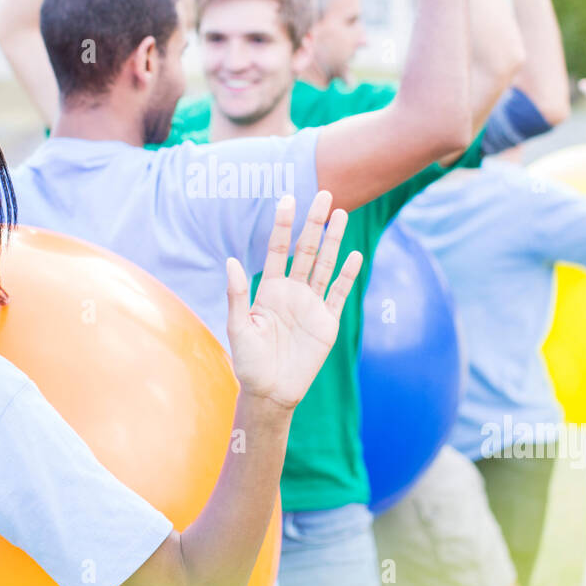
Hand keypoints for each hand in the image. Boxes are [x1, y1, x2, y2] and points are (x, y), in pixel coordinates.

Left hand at [226, 191, 361, 409]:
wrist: (271, 392)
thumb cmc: (249, 362)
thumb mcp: (238, 327)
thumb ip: (237, 294)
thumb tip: (231, 260)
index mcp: (269, 289)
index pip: (278, 249)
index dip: (283, 225)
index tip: (287, 199)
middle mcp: (292, 291)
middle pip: (306, 250)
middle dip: (314, 223)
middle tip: (324, 193)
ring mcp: (311, 305)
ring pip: (325, 265)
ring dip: (333, 241)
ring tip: (340, 214)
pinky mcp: (327, 322)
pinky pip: (339, 293)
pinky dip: (347, 274)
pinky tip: (354, 255)